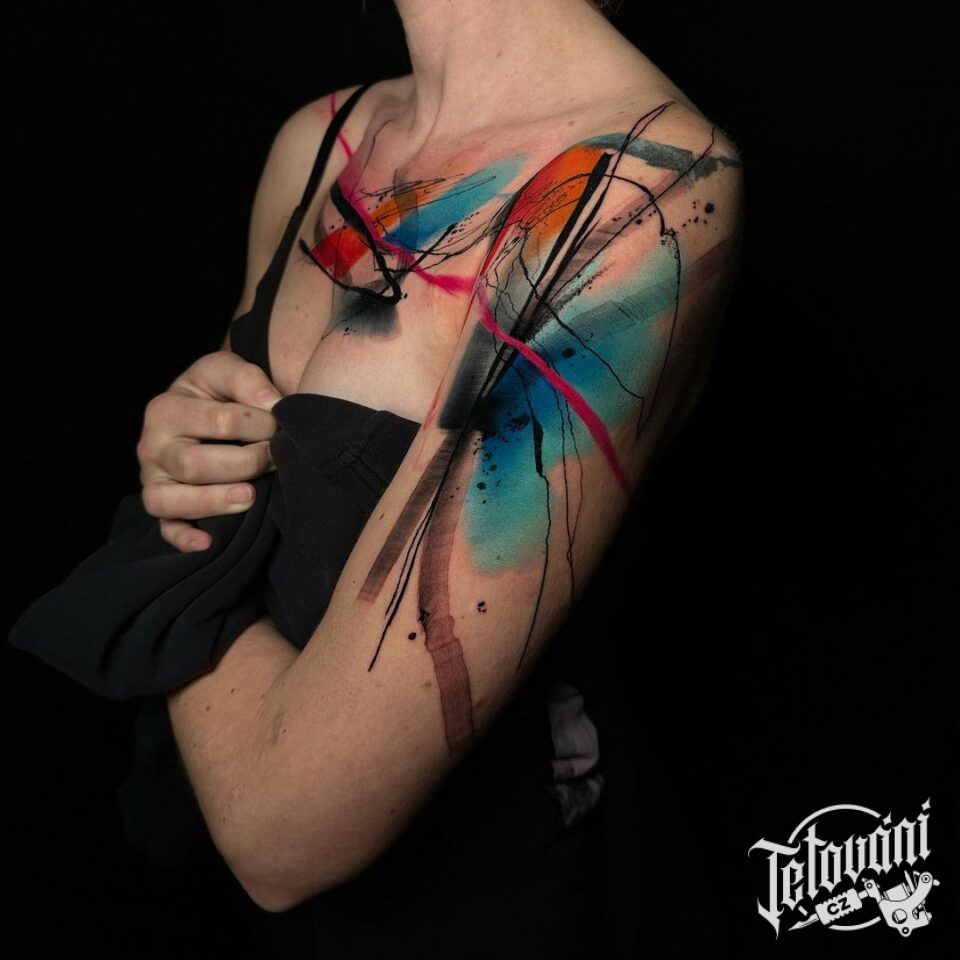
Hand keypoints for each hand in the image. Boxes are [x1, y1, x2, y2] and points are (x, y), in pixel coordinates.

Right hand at [138, 350, 283, 552]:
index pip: (219, 422)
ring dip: (213, 502)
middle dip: (244, 464)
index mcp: (166, 409)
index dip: (259, 426)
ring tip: (250, 497)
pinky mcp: (163, 507)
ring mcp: (154, 480)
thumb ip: (247, 379)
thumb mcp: (227, 370)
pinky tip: (208, 543)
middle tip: (276, 460)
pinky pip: (167, 528)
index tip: (282, 425)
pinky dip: (184, 539)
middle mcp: (152, 447)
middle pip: (194, 465)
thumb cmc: (218, 392)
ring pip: (171, 501)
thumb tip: (272, 404)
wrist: (203, 407)